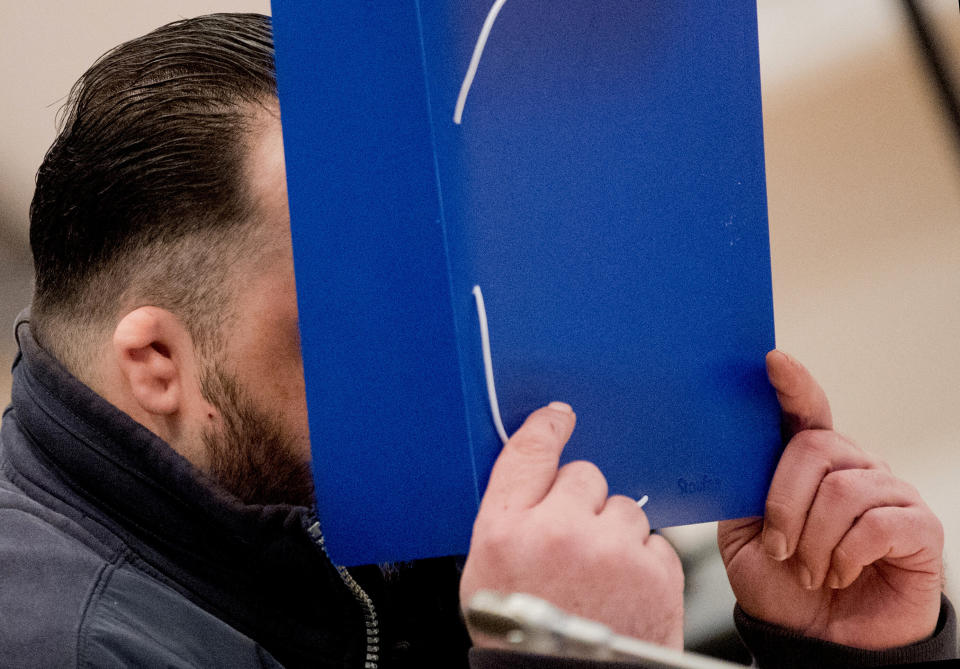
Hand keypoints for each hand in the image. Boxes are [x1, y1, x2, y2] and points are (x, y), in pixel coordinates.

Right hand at [460, 402, 683, 648]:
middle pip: (582, 475)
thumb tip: (535, 466)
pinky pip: (653, 539)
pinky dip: (643, 560)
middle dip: (580, 501)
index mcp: (506, 531)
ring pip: (622, 506)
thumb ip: (508, 514)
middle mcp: (559, 533)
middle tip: (572, 544)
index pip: (528, 453)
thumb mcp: (488, 570)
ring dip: (614, 532)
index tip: (558, 417)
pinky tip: (624, 589)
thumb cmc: (521, 637)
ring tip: (599, 576)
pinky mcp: (656, 572)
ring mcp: (612, 551)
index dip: (545, 427)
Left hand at [718, 350, 943, 648]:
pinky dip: (845, 556)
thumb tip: (731, 451)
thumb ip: (741, 490)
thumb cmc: (782, 584)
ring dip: (812, 541)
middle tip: (779, 548)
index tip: (772, 362)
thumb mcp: (742, 534)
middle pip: (815, 448)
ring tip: (809, 570)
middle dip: (784, 503)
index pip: (803, 410)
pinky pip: (877, 523)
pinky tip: (839, 573)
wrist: (818, 640)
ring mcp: (889, 492)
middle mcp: (852, 466)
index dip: (791, 384)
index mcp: (807, 462)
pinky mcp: (918, 527)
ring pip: (842, 489)